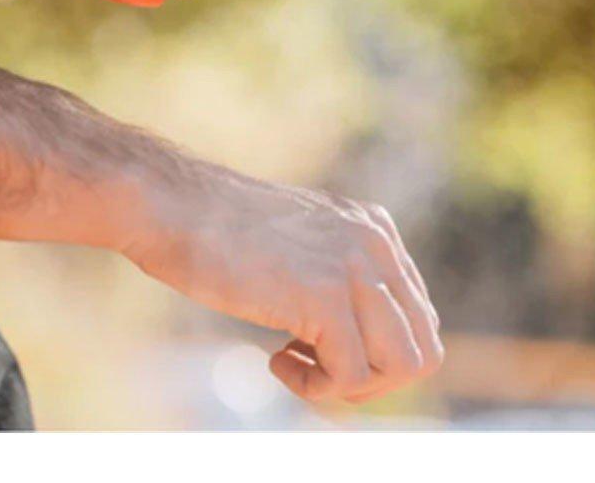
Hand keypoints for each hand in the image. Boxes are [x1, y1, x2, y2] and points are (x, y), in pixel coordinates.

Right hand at [127, 167, 443, 405]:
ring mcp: (353, 266)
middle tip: (314, 367)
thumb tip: (363, 345)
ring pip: (402, 366)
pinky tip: (273, 357)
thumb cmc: (217, 231)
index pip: (417, 320)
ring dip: (351, 385)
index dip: (372, 353)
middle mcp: (375, 243)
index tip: (317, 346)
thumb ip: (339, 276)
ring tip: (296, 362)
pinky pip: (351, 377)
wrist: (171, 207)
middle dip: (373, 377)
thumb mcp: (300, 245)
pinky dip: (314, 387)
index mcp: (376, 229)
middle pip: (423, 349)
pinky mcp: (324, 296)